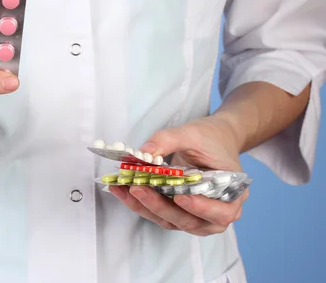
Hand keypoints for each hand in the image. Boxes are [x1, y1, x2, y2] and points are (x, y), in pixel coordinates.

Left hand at [109, 115, 248, 235]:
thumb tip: (145, 152)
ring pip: (171, 220)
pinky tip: (122, 190)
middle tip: (137, 188)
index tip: (180, 198)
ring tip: (123, 189)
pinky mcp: (178, 213)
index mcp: (233, 194)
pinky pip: (160, 213)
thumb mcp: (192, 133)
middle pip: (190, 220)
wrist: (213, 139)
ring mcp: (197, 216)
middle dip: (160, 206)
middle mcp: (217, 212)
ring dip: (145, 207)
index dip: (201, 208)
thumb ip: (169, 140)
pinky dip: (140, 204)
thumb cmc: (210, 138)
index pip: (221, 212)